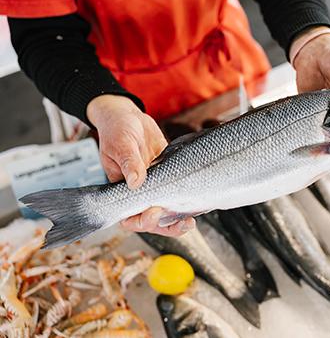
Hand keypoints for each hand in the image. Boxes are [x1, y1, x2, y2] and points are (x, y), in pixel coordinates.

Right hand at [87, 95, 195, 235]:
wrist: (129, 116)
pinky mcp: (170, 174)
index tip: (153, 212)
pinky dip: (188, 199)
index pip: (129, 217)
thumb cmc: (117, 130)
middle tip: (183, 223)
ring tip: (191, 221)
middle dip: (167, 226)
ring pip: (167, 209)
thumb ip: (129, 162)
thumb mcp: (120, 144)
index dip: (142, 221)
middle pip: (152, 219)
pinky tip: (200, 200)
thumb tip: (136, 182)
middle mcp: (139, 191)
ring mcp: (156, 184)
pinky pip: (178, 191)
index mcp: (121, 190)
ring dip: (179, 218)